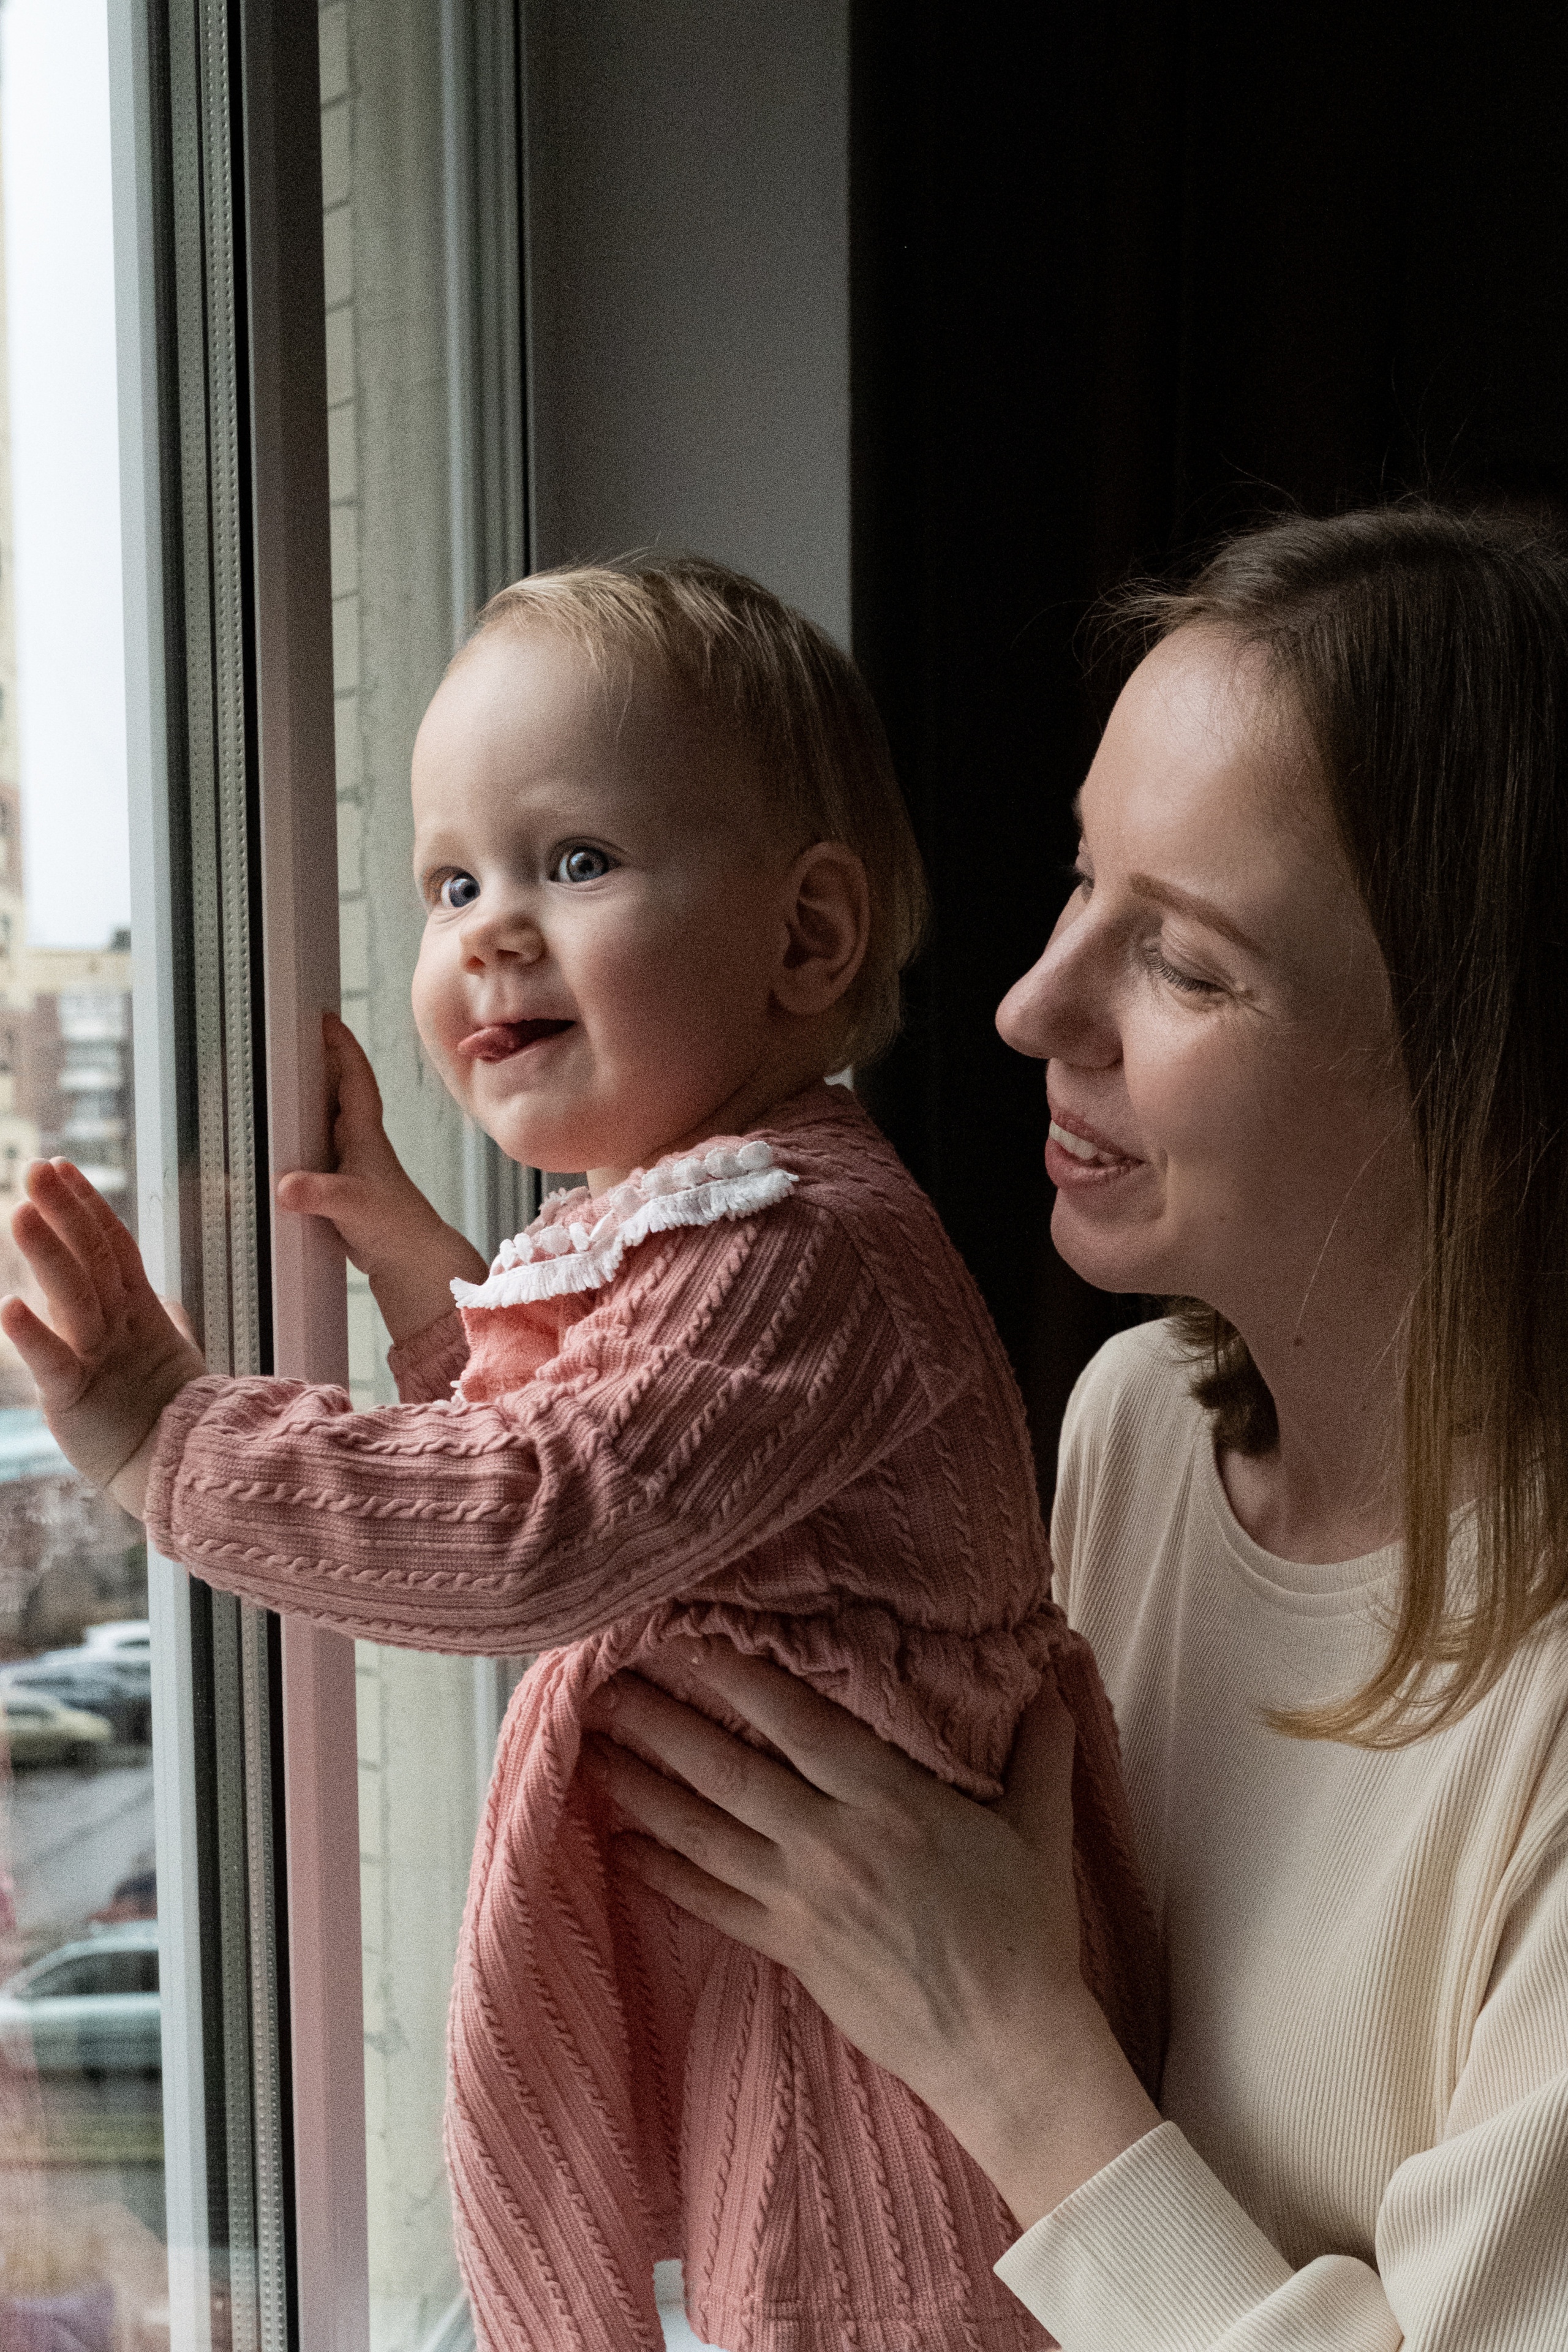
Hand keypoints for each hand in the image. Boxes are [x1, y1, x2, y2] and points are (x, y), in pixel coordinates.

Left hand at [1, 1159, 207, 1512]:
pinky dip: (32, 1336)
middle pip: (94, 1258)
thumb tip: (161, 1297)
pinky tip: (7, 1306)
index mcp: (140, 1312)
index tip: (61, 1165)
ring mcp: (102, 1358)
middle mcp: (120, 1327)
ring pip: (76, 1296)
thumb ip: (160, 1319)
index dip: (88, 1204)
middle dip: (66, 1212)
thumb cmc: (171, 1416)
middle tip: (36, 1169)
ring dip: (48, 1253)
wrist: (180, 1472)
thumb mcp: (167, 1354)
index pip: (115, 1245)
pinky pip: (53, 1362)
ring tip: (19, 1213)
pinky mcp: (78, 1397)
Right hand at [275, 1011, 487, 1342]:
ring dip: (303, 1097)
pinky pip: (311, 1149)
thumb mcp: (354, 1207)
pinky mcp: (335, 1184)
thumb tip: (285, 1186)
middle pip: (335, 1089)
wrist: (411, 1262)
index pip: (354, 1077)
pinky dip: (294, 1138)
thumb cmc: (396, 1228)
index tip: (325, 1018)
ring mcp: (346, 1161)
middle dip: (317, 1059)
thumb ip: (321, 1194)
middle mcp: (356, 1141)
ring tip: (274, 1074)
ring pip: (322, 1117)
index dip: (341, 1046)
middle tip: (290, 1034)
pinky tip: (273, 1139)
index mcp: (365, 1134)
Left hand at [581, 1639, 1159, 2227]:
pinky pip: (708, 1902)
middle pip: (728, 1769)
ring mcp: (801, 1899)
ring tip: (591, 1748)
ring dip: (641, 1787)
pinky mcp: (788, 1949)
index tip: (687, 1636)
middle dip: (662, 1721)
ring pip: (702, 1832)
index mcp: (889, 1800)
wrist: (1004, 2046)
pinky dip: (659, 1872)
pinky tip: (617, 1845)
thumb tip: (1055, 1679)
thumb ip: (1041, 1750)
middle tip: (605, 1681)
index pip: (798, 1721)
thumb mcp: (1042, 1830)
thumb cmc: (1027, 1934)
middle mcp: (831, 1842)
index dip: (739, 1675)